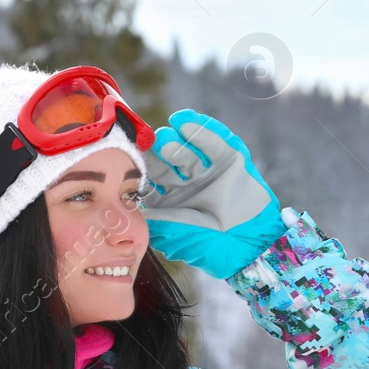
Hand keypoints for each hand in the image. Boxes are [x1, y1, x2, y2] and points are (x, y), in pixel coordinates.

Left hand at [142, 110, 284, 278]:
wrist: (246, 246)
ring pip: (188, 148)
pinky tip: (186, 122)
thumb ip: (150, 218)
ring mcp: (207, 169)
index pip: (151, 176)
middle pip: (167, 159)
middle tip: (152, 144)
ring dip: (176, 141)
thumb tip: (122, 206)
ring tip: (167, 134)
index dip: (141, 166)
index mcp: (169, 198)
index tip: (129, 159)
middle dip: (158, 151)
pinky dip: (201, 131)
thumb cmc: (208, 245)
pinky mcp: (229, 159)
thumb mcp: (172, 233)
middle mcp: (186, 181)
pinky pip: (214, 141)